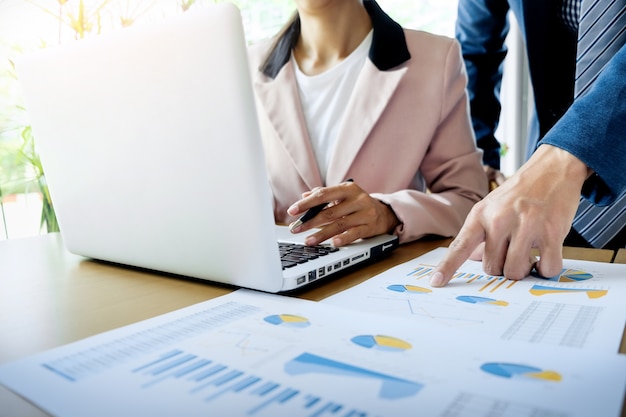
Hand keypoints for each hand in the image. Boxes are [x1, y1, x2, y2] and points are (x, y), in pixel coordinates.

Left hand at [287, 181, 398, 245]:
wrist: (385, 213)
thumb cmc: (358, 204)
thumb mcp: (343, 195)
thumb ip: (324, 194)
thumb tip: (304, 196)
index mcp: (348, 188)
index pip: (323, 195)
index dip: (306, 203)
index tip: (292, 211)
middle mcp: (358, 199)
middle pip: (329, 211)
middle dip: (309, 221)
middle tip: (296, 229)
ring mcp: (365, 213)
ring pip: (339, 224)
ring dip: (321, 234)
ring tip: (308, 241)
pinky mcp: (370, 227)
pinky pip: (354, 233)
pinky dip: (343, 238)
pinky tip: (332, 243)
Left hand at [429, 145, 590, 286]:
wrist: (552, 169)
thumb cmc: (518, 193)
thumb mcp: (491, 208)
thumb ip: (480, 235)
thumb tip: (471, 259)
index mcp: (480, 215)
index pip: (460, 246)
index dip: (447, 266)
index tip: (436, 282)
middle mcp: (500, 220)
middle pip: (492, 268)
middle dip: (501, 266)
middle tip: (512, 251)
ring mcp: (527, 225)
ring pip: (515, 271)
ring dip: (523, 270)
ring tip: (529, 254)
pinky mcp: (552, 231)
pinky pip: (547, 268)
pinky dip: (546, 270)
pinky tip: (545, 257)